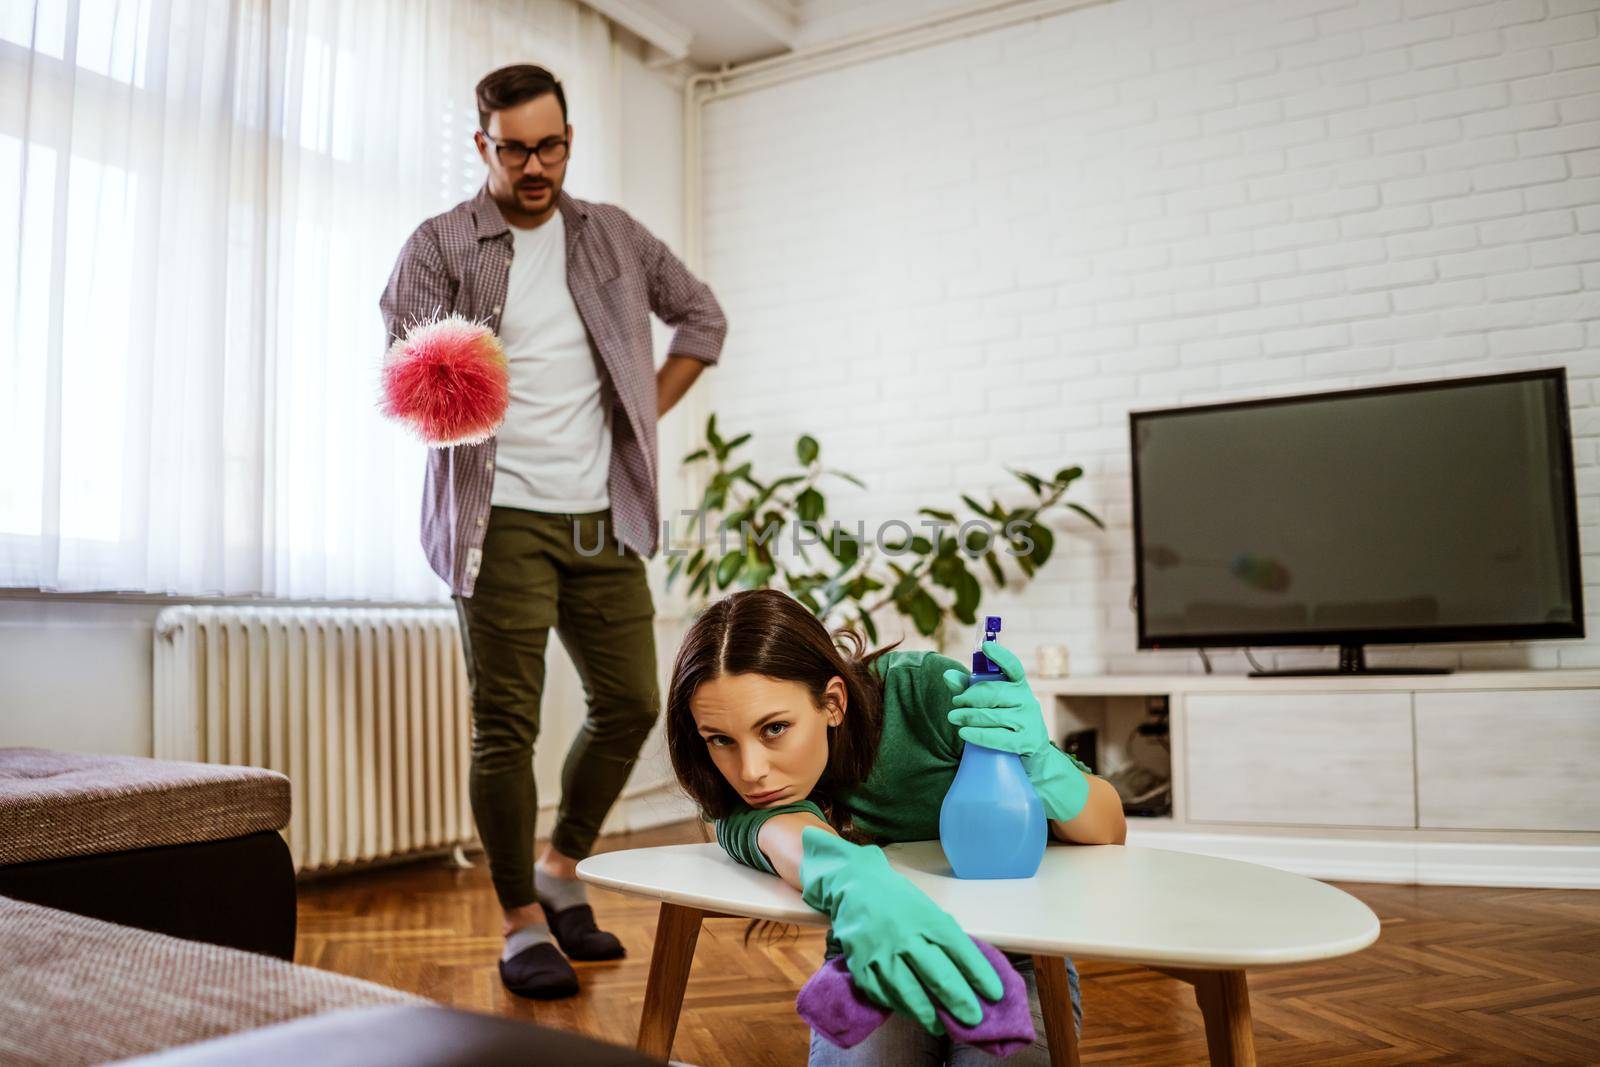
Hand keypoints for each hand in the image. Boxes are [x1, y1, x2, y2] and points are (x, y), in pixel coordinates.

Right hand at [799, 827, 1001, 1033]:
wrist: (855, 887)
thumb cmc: (900, 901)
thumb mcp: (929, 910)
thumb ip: (946, 938)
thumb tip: (970, 973)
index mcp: (928, 920)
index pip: (962, 952)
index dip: (981, 977)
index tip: (994, 995)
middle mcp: (906, 938)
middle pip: (939, 978)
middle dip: (960, 1003)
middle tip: (974, 1020)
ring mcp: (882, 955)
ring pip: (911, 995)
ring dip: (930, 1016)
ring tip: (942, 1027)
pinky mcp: (861, 968)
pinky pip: (885, 997)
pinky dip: (901, 1008)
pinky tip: (912, 1012)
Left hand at [942, 641, 1089, 821]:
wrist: (1033, 759)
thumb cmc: (1006, 724)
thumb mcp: (990, 705)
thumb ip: (969, 689)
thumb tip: (947, 676)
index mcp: (1020, 686)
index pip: (1012, 667)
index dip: (1000, 656)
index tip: (986, 646)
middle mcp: (1027, 701)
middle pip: (993, 693)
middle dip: (970, 697)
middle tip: (955, 703)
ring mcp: (1029, 722)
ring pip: (992, 715)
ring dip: (968, 716)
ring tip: (954, 718)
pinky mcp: (1026, 742)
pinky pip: (997, 737)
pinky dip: (977, 735)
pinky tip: (964, 733)